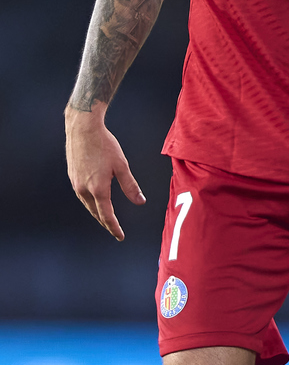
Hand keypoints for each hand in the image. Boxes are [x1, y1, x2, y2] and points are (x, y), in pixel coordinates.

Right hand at [65, 107, 145, 239]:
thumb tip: (140, 201)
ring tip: (104, 217)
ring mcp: (76, 183)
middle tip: (114, 229)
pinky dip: (89, 201)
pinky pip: (81, 195)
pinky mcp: (72, 175)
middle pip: (96, 212)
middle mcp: (84, 189)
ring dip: (97, 212)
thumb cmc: (104, 144)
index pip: (107, 215)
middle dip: (105, 222)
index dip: (114, 227)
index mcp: (98, 189)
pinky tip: (93, 198)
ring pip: (87, 204)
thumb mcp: (121, 165)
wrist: (82, 128)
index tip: (120, 236)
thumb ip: (130, 186)